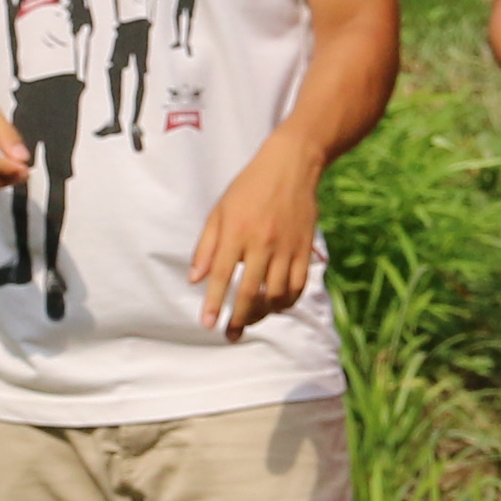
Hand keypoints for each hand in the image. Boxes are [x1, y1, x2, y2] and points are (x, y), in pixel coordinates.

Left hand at [185, 141, 326, 335]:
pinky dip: (287, 301)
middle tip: (230, 334)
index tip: (207, 324)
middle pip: (249, 292)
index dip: (213, 303)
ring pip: (276, 294)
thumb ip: (206, 247)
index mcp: (237, 232)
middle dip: (238, 318)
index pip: (223, 275)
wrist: (291, 166)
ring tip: (250, 318)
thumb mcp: (219, 211)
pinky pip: (298, 285)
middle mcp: (263, 243)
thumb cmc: (249, 187)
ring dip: (262, 313)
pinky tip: (275, 306)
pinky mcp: (305, 249)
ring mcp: (287, 248)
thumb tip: (195, 279)